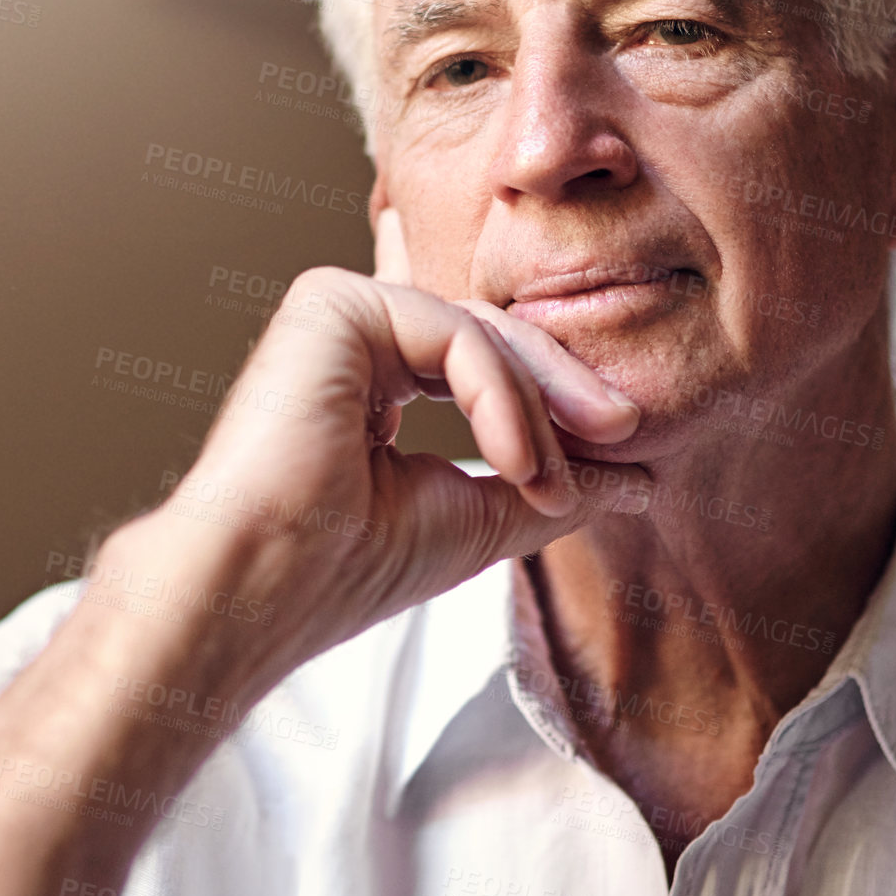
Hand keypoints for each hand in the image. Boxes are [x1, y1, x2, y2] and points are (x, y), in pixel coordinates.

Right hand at [95, 248, 647, 699]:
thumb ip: (553, 489)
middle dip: (568, 390)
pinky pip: (451, 334)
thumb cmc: (345, 570)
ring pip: (481, 333)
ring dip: (537, 407)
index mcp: (381, 384)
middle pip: (496, 339)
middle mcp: (361, 341)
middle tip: (629, 432)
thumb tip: (639, 479)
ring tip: (553, 482)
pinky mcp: (331, 304)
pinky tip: (517, 458)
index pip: (493, 368)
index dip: (562, 406)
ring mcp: (342, 316)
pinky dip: (497, 395)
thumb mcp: (481, 521)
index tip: (629, 452)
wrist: (257, 591)